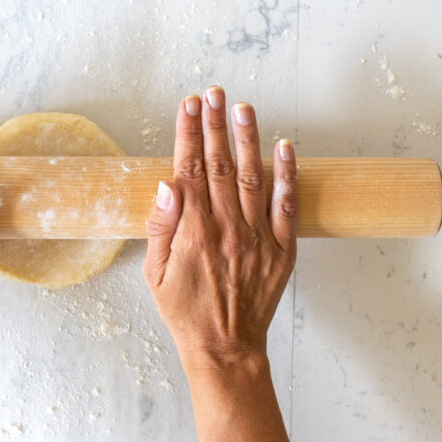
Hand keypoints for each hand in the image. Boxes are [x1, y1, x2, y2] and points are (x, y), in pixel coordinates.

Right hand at [144, 86, 296, 372]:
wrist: (225, 347)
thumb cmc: (185, 311)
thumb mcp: (155, 273)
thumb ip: (161, 227)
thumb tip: (166, 185)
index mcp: (193, 231)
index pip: (189, 168)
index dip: (188, 133)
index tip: (190, 105)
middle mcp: (227, 228)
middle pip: (218, 164)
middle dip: (215, 124)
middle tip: (215, 93)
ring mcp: (257, 237)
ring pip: (250, 176)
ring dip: (246, 139)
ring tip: (244, 108)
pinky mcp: (281, 249)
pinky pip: (285, 205)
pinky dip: (286, 175)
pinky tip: (284, 147)